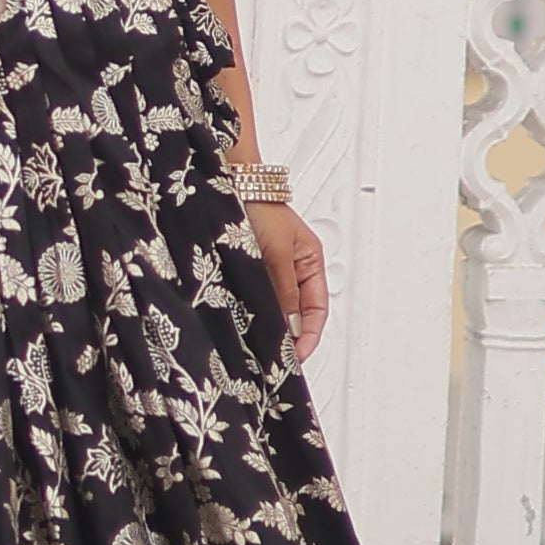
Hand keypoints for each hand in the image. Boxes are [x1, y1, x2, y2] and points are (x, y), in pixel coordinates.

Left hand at [249, 203, 327, 362]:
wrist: (228, 185)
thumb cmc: (260, 208)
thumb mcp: (277, 255)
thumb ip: (284, 292)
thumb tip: (289, 326)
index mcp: (310, 263)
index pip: (316, 309)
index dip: (309, 336)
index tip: (296, 357)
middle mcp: (292, 268)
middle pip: (298, 312)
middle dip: (291, 336)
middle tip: (278, 358)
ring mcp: (271, 268)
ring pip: (277, 307)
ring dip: (271, 326)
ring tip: (262, 347)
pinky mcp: (249, 268)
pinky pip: (257, 298)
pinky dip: (255, 313)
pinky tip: (245, 324)